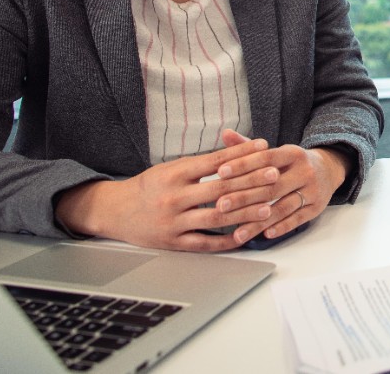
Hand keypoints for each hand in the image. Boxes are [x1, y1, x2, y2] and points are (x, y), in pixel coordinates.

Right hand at [55, 135, 279, 251]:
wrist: (115, 211)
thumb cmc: (149, 187)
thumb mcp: (170, 168)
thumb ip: (201, 163)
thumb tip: (237, 152)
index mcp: (174, 174)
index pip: (215, 162)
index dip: (242, 154)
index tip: (264, 146)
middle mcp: (174, 197)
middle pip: (220, 189)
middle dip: (251, 182)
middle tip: (274, 175)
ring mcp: (174, 222)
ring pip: (216, 217)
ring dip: (245, 213)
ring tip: (268, 207)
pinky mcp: (173, 242)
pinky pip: (205, 243)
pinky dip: (226, 240)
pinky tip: (245, 235)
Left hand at [215, 129, 349, 244]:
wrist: (329, 169)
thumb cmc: (292, 162)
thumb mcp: (276, 152)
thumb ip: (249, 147)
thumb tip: (225, 133)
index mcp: (293, 153)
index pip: (266, 158)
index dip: (243, 165)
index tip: (220, 173)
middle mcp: (305, 171)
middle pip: (272, 186)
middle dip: (244, 197)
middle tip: (220, 205)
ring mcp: (313, 190)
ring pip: (283, 207)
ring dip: (259, 222)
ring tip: (237, 233)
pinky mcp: (317, 207)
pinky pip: (298, 219)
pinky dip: (282, 227)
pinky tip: (265, 234)